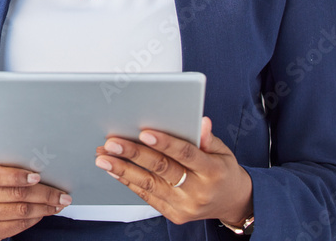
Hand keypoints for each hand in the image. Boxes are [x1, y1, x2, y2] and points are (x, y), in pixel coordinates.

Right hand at [0, 159, 71, 240]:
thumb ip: (2, 168)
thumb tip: (37, 171)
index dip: (17, 176)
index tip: (38, 177)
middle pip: (14, 194)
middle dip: (43, 194)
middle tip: (61, 194)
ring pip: (19, 211)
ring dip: (44, 208)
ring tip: (57, 203)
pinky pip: (17, 225)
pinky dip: (34, 219)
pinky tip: (43, 213)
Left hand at [94, 116, 252, 226]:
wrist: (232, 203)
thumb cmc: (223, 171)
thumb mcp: (223, 152)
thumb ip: (207, 138)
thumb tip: (200, 121)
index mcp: (213, 171)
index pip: (186, 154)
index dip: (165, 142)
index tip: (143, 131)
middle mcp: (198, 191)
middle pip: (162, 169)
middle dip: (134, 154)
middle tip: (112, 142)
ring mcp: (185, 205)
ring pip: (149, 184)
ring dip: (122, 169)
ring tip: (103, 156)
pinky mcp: (174, 215)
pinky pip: (147, 196)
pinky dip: (128, 181)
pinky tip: (114, 169)